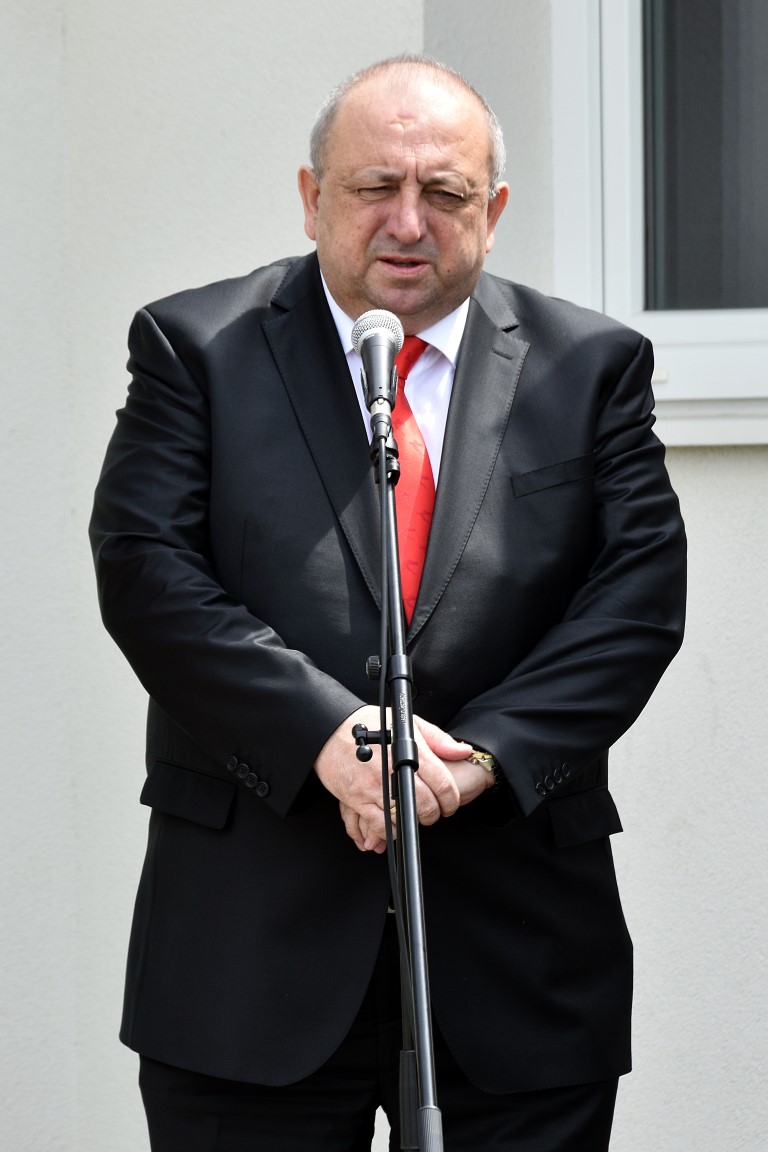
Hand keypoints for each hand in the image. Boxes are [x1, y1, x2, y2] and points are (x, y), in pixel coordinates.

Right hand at [313, 707, 472, 851]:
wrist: (329, 729)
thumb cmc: (367, 724)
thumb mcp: (407, 723)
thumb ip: (438, 738)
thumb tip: (463, 751)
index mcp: (410, 751)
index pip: (442, 783)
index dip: (451, 799)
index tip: (450, 803)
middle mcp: (394, 770)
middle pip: (426, 804)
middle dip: (434, 813)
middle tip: (434, 812)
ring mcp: (375, 786)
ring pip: (406, 816)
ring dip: (415, 822)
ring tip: (416, 816)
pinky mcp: (357, 799)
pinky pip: (380, 824)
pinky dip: (391, 830)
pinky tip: (396, 825)